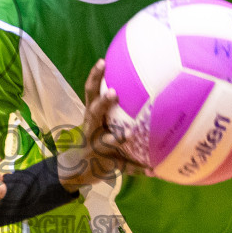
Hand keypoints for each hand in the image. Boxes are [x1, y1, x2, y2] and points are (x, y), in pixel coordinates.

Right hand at [58, 60, 152, 189]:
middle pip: (94, 111)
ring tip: (127, 134)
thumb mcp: (100, 120)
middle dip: (103, 103)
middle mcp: (92, 128)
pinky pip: (124, 166)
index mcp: (92, 114)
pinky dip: (139, 169)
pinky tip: (153, 171)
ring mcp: (98, 146)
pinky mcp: (106, 163)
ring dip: (117, 137)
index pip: (91, 91)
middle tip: (113, 92)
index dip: (95, 76)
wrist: (78, 168)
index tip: (103, 61)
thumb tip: (143, 81)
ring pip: (106, 140)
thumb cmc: (96, 136)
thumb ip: (114, 105)